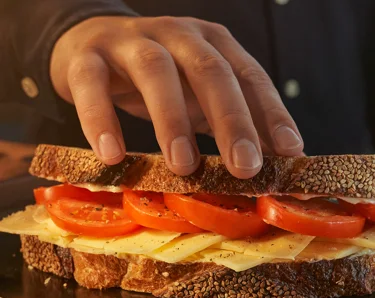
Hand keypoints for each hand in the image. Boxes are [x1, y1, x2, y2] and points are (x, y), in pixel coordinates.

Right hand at [50, 16, 303, 177]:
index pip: (250, 76)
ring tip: (184, 166)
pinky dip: (101, 119)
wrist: (90, 44)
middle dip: (231, 121)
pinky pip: (92, 85)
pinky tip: (112, 155)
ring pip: (156, 72)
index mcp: (212, 44)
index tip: (291, 153)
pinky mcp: (88, 57)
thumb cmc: (156, 79)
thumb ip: (228, 120)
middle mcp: (178, 36)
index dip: (272, 114)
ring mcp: (131, 42)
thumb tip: (270, 163)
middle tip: (245, 168)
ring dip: (172, 121)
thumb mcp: (197, 95)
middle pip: (210, 71)